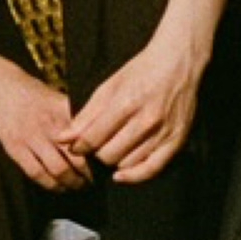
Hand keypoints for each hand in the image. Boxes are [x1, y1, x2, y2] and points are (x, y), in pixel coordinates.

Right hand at [0, 33, 91, 192]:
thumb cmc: (32, 94)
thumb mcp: (56, 98)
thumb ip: (74, 116)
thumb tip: (98, 136)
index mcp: (62, 111)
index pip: (87, 139)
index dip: (98, 155)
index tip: (104, 164)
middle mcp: (48, 124)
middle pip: (76, 158)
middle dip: (88, 175)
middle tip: (93, 181)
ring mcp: (30, 136)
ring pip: (58, 170)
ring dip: (70, 183)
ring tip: (76, 185)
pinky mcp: (14, 147)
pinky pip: (36, 173)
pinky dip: (50, 185)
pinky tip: (57, 186)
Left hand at [59, 36, 200, 184]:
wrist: (177, 63)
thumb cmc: (140, 71)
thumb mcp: (108, 86)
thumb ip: (86, 115)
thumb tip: (63, 138)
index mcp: (125, 103)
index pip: (94, 138)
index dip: (79, 146)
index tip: (75, 147)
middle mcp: (146, 120)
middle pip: (109, 155)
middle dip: (96, 153)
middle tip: (96, 145)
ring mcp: (163, 132)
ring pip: (127, 163)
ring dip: (114, 160)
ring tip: (112, 148)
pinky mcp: (177, 141)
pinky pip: (152, 169)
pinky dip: (133, 176)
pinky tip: (120, 175)